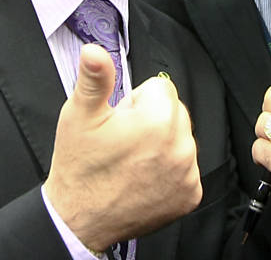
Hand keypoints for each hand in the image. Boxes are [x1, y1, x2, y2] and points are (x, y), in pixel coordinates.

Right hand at [44, 44, 200, 250]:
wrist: (80, 219)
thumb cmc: (80, 168)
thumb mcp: (80, 115)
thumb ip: (95, 78)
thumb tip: (95, 51)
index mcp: (158, 120)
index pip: (161, 87)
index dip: (136, 101)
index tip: (120, 120)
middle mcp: (180, 146)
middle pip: (174, 111)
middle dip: (151, 120)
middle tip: (123, 141)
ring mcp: (188, 173)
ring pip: (181, 138)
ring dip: (162, 144)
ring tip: (131, 161)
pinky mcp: (190, 194)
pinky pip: (186, 167)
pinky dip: (169, 170)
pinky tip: (144, 178)